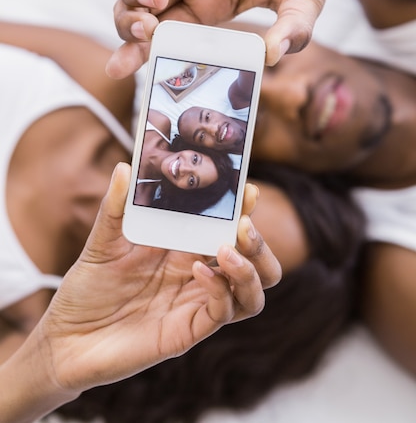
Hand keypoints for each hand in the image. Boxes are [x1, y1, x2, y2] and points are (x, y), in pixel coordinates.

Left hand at [37, 163, 279, 394]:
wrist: (66, 338)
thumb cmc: (88, 287)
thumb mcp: (102, 241)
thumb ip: (116, 206)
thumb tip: (124, 166)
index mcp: (183, 248)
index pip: (227, 227)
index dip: (243, 210)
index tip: (248, 191)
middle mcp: (197, 274)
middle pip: (254, 261)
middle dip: (259, 243)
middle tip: (245, 225)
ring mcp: (196, 303)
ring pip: (251, 291)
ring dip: (251, 269)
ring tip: (228, 248)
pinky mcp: (188, 330)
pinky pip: (223, 312)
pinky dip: (220, 290)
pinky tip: (198, 271)